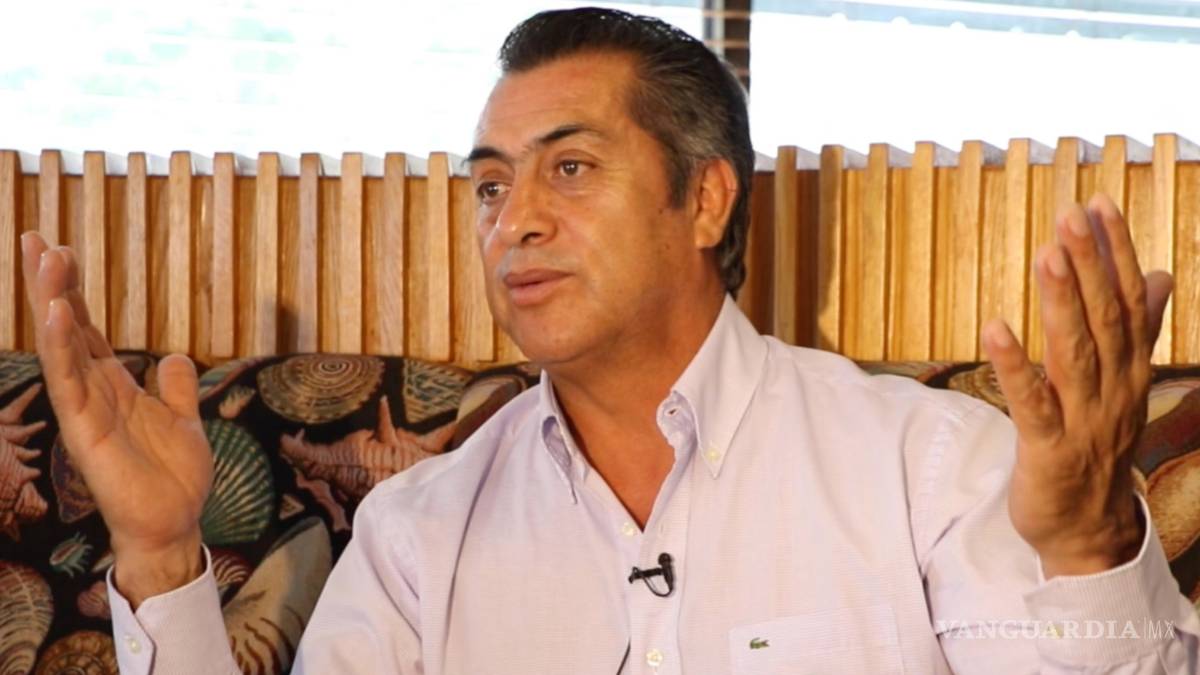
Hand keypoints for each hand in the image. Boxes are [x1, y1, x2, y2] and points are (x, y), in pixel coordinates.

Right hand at [20, 232, 213, 605]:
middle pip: (67, 328)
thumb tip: (177, 356)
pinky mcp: (84, 430)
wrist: (173, 522)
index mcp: (114, 385)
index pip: (88, 329)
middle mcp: (93, 391)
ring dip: (52, 302)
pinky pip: (69, 382)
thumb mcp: (183, 419)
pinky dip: (62, 347)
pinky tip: (57, 314)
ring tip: (45, 259)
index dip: (75, 291)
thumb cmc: (173, 477)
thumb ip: (177, 387)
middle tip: (35, 237)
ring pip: (62, 346)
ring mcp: (85, 409)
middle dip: (51, 284)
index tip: (60, 248)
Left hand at [982, 193, 1171, 578]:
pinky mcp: (1049, 449)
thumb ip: (1139, 328)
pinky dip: (1014, 364)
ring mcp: (1083, 420)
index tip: (1098, 203)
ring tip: (1047, 253)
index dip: (1115, 251)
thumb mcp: (1123, 383)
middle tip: (1071, 213)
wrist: (1091, 529)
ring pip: (1075, 353)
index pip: (1127, 300)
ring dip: (1061, 301)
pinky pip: (1031, 402)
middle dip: (1089, 264)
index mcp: (1129, 369)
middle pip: (1104, 319)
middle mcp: (1113, 389)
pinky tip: (994, 326)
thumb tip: (1157, 273)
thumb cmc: (1098, 446)